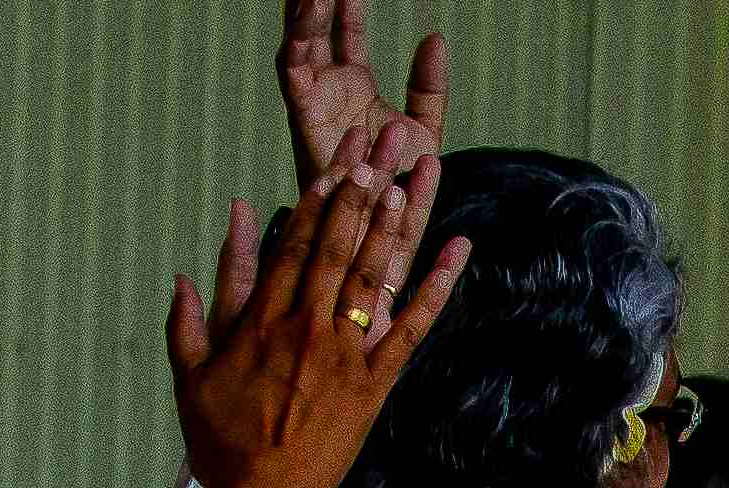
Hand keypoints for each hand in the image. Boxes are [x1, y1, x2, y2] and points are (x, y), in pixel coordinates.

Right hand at [170, 163, 465, 487]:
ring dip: (392, 225)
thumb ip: (193, 315)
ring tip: (409, 178)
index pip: (294, 244)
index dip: (317, 198)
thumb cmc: (221, 442)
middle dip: (359, 193)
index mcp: (263, 321)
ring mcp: (346, 356)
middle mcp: (308, 329)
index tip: (335, 163)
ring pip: (373, 277)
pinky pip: (412, 328)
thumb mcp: (191, 373)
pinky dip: (438, 289)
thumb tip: (188, 271)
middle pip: (338, 247)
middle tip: (377, 149)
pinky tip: (459, 253)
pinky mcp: (375, 385)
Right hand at [276, 0, 443, 190]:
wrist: (385, 225)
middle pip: (314, 28)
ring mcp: (312, 100)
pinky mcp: (302, 116)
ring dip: (302, 11)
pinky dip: (297, 39)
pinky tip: (310, 10)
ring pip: (298, 43)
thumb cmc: (398, 186)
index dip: (348, 3)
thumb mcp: (423, 128)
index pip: (345, 30)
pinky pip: (293, 71)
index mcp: (352, 84)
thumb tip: (434, 38)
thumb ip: (429, 86)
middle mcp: (326, 88)